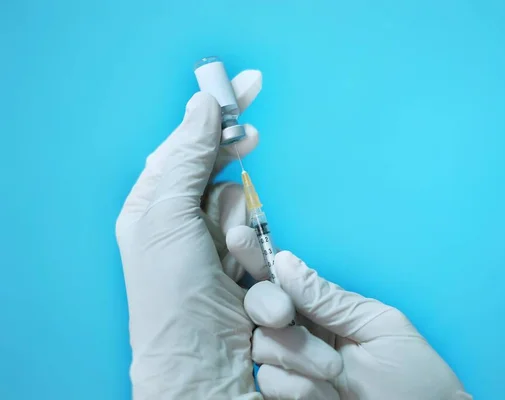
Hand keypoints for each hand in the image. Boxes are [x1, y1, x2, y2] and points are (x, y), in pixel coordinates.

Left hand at [116, 70, 263, 399]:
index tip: (248, 84)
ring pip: (244, 207)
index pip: (185, 143)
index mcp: (150, 204)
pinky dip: (258, 259)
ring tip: (231, 268)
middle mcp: (179, 220)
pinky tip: (249, 287)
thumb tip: (202, 103)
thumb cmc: (172, 298)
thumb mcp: (169, 219)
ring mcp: (212, 244)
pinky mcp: (241, 266)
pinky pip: (260, 240)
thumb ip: (187, 159)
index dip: (216, 113)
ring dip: (244, 235)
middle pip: (218, 172)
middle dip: (231, 192)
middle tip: (246, 175)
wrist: (203, 368)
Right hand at [227, 227, 472, 399]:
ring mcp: (293, 365)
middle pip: (258, 304)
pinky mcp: (288, 395)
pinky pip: (270, 382)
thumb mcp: (378, 325)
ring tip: (335, 372)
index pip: (283, 277)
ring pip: (261, 344)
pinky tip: (323, 394)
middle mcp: (301, 331)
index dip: (257, 257)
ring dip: (297, 353)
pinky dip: (295, 386)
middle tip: (284, 314)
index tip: (237, 237)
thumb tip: (283, 262)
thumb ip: (330, 299)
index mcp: (323, 307)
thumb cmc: (412, 373)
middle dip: (266, 303)